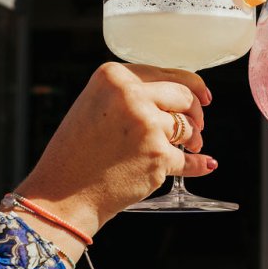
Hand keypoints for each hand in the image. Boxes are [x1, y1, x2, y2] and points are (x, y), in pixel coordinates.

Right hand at [10, 63, 214, 260]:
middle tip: (196, 127)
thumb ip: (132, 93)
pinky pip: (189, 159)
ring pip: (188, 127)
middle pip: (184, 96)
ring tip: (185, 148)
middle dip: (195, 112)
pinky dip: (198, 164)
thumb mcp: (96, 105)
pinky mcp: (158, 156)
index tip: (203, 97)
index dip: (191, 86)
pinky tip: (205, 164)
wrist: (63, 195)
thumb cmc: (77, 152)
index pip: (167, 73)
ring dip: (192, 139)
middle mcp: (131, 96)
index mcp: (113, 76)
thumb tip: (186, 94)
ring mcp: (147, 126)